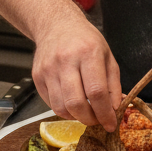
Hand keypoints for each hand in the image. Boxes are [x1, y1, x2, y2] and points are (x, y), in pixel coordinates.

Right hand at [30, 11, 121, 129]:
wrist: (57, 25)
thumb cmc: (86, 41)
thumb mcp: (107, 56)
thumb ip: (113, 84)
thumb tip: (114, 109)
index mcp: (88, 53)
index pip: (96, 92)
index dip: (104, 113)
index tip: (110, 124)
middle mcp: (65, 61)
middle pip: (76, 103)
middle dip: (89, 119)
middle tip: (97, 120)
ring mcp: (48, 69)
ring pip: (61, 107)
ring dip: (76, 117)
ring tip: (86, 112)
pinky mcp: (37, 76)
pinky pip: (51, 103)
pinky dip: (64, 110)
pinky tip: (72, 103)